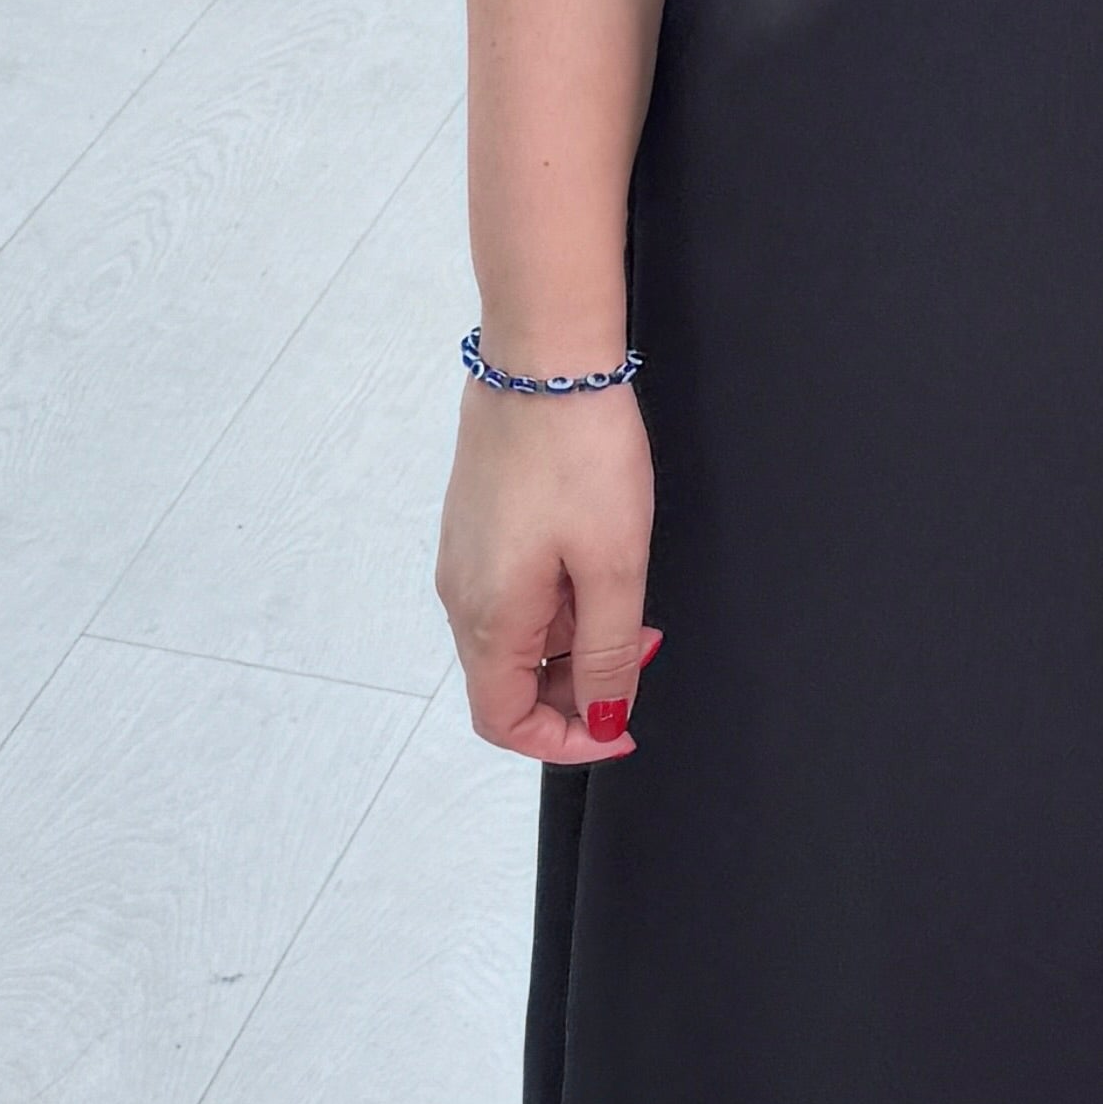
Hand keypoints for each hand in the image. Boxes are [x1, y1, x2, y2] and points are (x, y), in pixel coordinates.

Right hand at [437, 374, 659, 761]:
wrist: (543, 361)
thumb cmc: (579, 456)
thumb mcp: (614, 568)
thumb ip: (609, 654)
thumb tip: (604, 719)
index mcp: (490, 618)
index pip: (504, 722)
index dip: (564, 742)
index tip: (620, 728)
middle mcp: (461, 597)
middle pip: (509, 684)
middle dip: (579, 688)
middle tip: (642, 652)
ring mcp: (464, 560)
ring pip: (516, 638)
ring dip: (573, 642)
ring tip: (628, 599)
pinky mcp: (476, 528)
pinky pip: (513, 594)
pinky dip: (558, 603)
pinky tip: (598, 564)